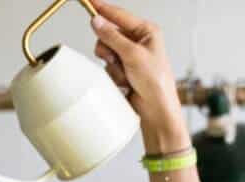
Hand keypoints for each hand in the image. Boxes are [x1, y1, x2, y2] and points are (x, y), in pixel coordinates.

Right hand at [89, 0, 189, 153]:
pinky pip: (107, 66)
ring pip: (105, 51)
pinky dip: (114, 75)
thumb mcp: (133, 55)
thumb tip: (97, 21)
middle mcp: (138, 42)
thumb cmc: (155, 82)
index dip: (103, 8)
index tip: (89, 2)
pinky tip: (126, 83)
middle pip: (108, 34)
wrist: (155, 109)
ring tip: (126, 75)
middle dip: (109, 49)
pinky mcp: (123, 70)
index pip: (119, 15)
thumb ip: (112, 37)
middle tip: (116, 59)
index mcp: (146, 32)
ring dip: (112, 65)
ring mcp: (129, 56)